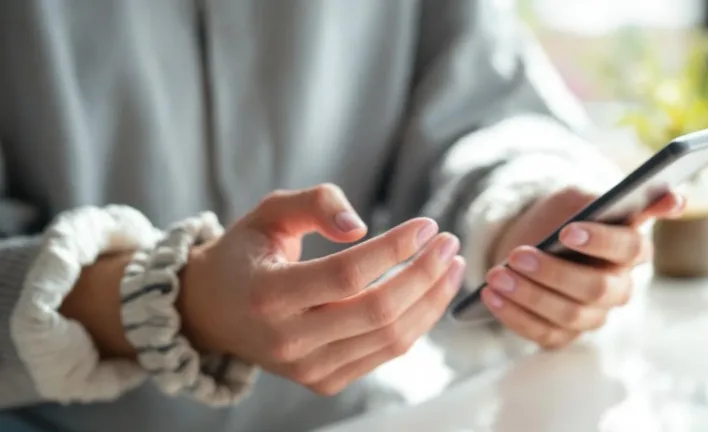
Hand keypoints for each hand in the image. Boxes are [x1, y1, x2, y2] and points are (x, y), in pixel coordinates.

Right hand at [179, 184, 464, 394]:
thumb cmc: (246, 254)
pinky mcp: (324, 381)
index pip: (346, 275)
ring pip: (389, 338)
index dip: (394, 250)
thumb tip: (360, 227)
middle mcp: (287, 340)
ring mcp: (307, 369)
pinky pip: (384, 353)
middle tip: (449, 243)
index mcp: (268, 295)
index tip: (427, 225)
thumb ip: (314, 203)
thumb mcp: (268, 213)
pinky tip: (430, 293)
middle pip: (377, 311)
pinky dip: (416, 323)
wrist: (215, 312)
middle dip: (424, 274)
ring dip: (431, 300)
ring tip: (452, 265)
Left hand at [482, 187, 683, 348]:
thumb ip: (608, 199)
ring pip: (567, 315)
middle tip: (517, 256)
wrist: (532, 240)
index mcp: (631, 249)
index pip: (628, 248)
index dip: (601, 241)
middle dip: (553, 273)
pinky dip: (513, 315)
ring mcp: (592, 315)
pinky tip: (489, 296)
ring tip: (496, 276)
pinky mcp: (563, 334)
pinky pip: (541, 333)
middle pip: (595, 289)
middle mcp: (617, 288)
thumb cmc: (562, 217)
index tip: (568, 232)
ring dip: (528, 295)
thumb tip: (674, 200)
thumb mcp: (578, 198)